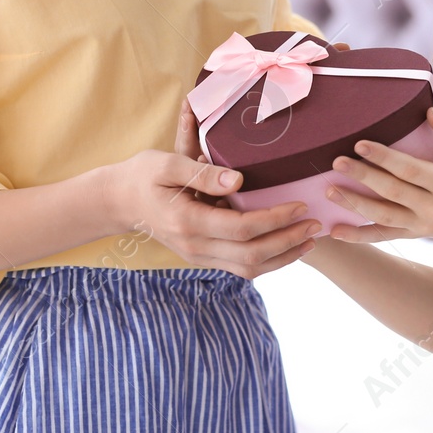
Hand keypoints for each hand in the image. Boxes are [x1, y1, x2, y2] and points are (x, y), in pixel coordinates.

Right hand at [106, 139, 318, 278]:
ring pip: (249, 268)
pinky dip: (267, 260)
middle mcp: (195, 247)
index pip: (243, 228)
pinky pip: (240, 267)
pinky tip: (285, 247)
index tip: (300, 205)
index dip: (276, 219)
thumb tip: (240, 181)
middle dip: (288, 242)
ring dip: (283, 257)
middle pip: (253, 255)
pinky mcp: (201, 257)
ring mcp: (198, 256)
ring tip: (309, 241)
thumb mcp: (166, 163)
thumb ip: (202, 172)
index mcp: (189, 222)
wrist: (117, 201)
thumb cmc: (142, 175)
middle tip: (315, 225)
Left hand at [324, 107, 432, 244]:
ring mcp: (421, 225)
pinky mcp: (413, 234)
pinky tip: (335, 232)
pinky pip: (384, 236)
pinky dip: (359, 236)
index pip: (410, 170)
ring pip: (383, 217)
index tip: (359, 143)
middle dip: (362, 177)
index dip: (384, 157)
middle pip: (392, 192)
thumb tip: (430, 111)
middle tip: (336, 161)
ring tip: (328, 190)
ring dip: (353, 204)